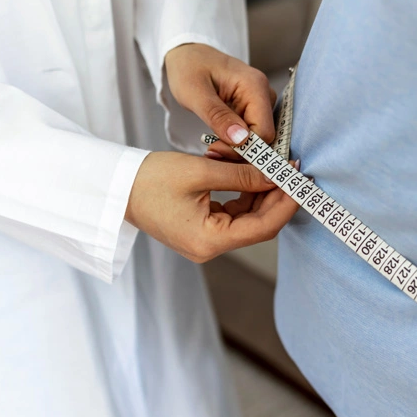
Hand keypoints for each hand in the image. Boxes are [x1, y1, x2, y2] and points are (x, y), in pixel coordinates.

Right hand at [125, 151, 298, 262]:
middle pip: (257, 225)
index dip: (285, 203)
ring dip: (262, 194)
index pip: (262, 227)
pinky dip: (245, 196)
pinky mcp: (201, 231)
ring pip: (247, 219)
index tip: (301, 181)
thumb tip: (277, 175)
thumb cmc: (149, 179)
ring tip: (274, 167)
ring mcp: (205, 242)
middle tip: (293, 170)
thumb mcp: (201, 171)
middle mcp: (209, 249)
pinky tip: (254, 174)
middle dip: (277, 198)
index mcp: (208, 240)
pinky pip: (233, 216)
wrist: (115, 188)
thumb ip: (242, 175)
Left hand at [164, 43, 276, 159]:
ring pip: (257, 138)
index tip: (215, 149)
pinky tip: (217, 141)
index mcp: (255, 86)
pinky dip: (235, 142)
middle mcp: (263, 94)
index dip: (244, 148)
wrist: (187, 54)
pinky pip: (250, 133)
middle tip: (210, 151)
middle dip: (239, 150)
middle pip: (263, 137)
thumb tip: (241, 140)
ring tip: (211, 147)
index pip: (264, 131)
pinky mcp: (252, 108)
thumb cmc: (188, 67)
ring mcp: (260, 102)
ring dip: (236, 149)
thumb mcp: (196, 93)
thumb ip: (218, 116)